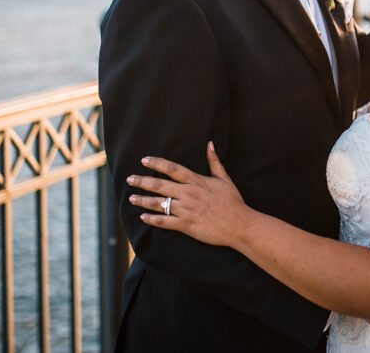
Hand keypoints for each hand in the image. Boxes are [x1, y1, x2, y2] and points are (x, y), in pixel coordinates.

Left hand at [127, 142, 246, 246]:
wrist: (239, 224)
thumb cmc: (233, 201)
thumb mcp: (224, 179)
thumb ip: (214, 162)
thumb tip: (210, 144)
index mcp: (197, 181)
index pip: (173, 169)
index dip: (157, 163)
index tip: (144, 160)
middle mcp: (189, 194)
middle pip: (161, 185)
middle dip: (143, 181)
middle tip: (130, 179)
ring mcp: (187, 210)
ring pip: (160, 203)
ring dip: (143, 200)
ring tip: (131, 198)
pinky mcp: (186, 225)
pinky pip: (165, 222)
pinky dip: (153, 219)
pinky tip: (143, 217)